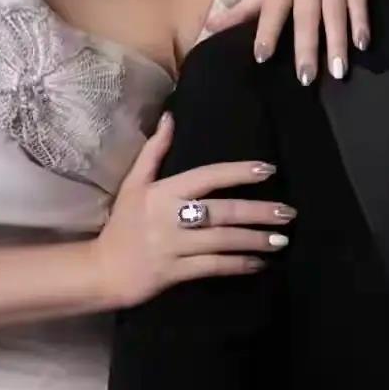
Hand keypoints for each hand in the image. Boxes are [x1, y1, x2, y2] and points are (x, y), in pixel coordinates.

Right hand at [90, 113, 295, 308]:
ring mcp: (173, 246)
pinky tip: (259, 264)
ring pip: (222, 241)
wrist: (100, 271)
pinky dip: (237, 265)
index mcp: (165, 192)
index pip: (208, 176)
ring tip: (281, 240)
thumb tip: (171, 117)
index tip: (268, 169)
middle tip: (288, 212)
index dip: (239, 172)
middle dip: (259, 211)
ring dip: (255, 240)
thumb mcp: (134, 184)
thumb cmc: (123, 224)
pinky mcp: (174, 273)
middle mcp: (171, 217)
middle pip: (223, 211)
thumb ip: (154, 151)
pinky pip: (213, 267)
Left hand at [205, 0, 381, 84]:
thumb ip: (246, 8)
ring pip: (334, 11)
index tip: (262, 57)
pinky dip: (361, 21)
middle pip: (306, 15)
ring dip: (336, 41)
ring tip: (338, 71)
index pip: (272, 8)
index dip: (266, 31)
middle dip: (306, 46)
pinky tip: (363, 44)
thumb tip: (208, 27)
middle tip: (306, 79)